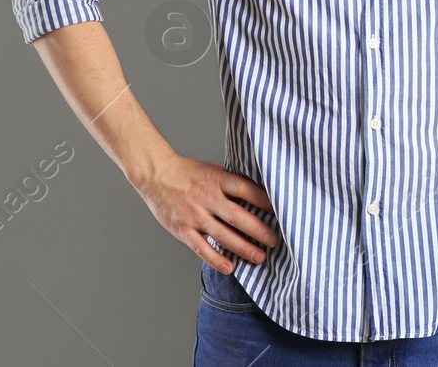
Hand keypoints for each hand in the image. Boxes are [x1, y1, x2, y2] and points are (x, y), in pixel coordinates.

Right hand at [136, 153, 278, 274]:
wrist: (155, 174)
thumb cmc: (188, 172)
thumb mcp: (213, 170)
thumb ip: (232, 181)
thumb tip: (260, 191)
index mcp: (218, 180)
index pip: (246, 190)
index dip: (265, 201)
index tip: (281, 211)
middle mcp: (207, 197)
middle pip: (238, 216)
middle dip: (259, 231)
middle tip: (275, 241)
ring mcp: (195, 215)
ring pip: (223, 235)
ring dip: (243, 248)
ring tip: (260, 257)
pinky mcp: (183, 229)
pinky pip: (201, 247)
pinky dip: (216, 259)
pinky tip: (230, 267)